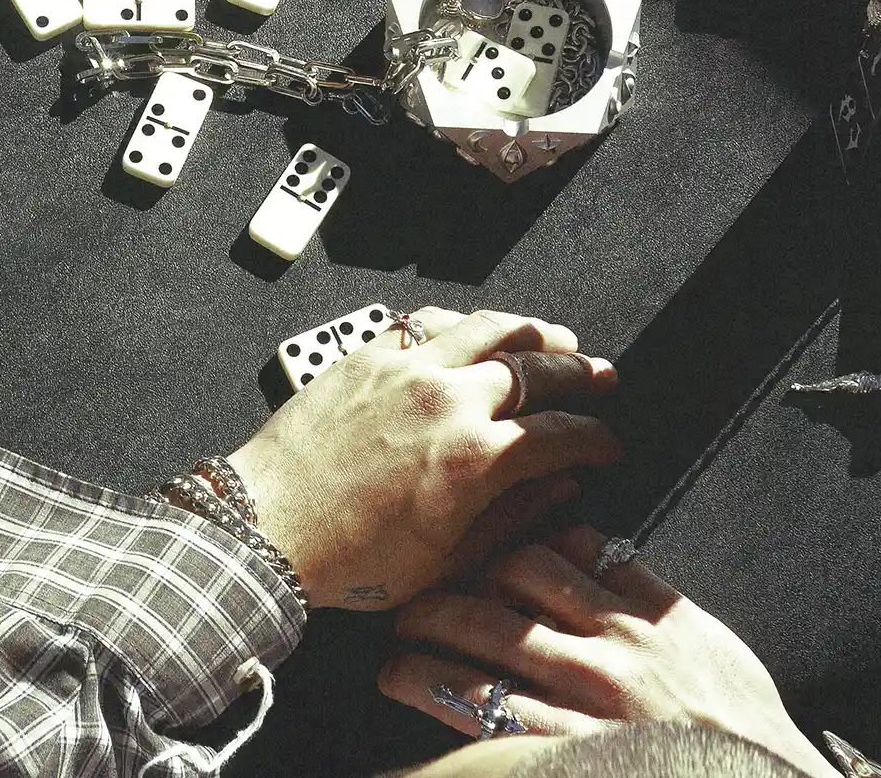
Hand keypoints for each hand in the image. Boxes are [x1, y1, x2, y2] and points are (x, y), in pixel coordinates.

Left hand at [228, 308, 619, 609]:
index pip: (558, 435)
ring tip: (557, 336)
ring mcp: (406, 368)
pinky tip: (476, 329)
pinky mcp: (369, 355)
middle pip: (533, 367)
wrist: (270, 525)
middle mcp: (447, 399)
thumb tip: (564, 486)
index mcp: (474, 458)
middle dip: (578, 371)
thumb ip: (515, 516)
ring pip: (485, 328)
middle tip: (603, 375)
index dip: (595, 437)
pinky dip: (462, 322)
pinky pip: (427, 322)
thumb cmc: (352, 557)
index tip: (611, 442)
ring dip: (530, 330)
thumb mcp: (447, 559)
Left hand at [381, 527, 835, 777]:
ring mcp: (589, 704)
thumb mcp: (701, 637)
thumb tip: (586, 541)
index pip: (555, 550)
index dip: (499, 543)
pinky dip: (441, 696)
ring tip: (393, 644)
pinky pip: (490, 717)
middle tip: (412, 591)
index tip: (464, 554)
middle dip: (454, 581)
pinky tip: (406, 685)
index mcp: (642, 613)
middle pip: (511, 584)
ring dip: (431, 636)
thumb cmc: (736, 720)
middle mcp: (612, 649)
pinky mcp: (567, 753)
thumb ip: (641, 587)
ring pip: (490, 644)